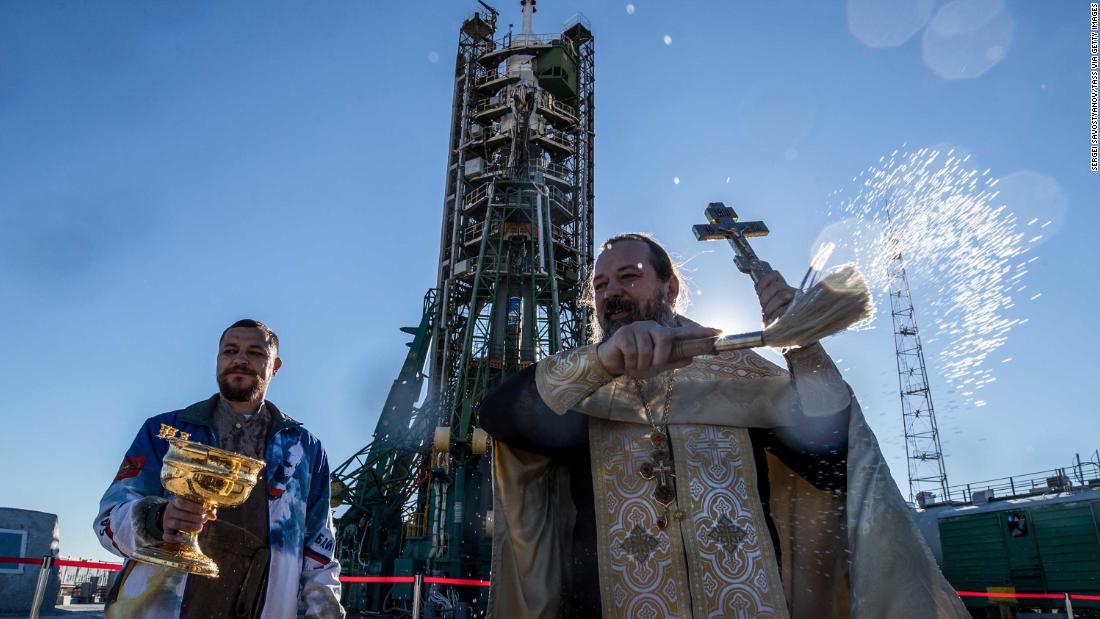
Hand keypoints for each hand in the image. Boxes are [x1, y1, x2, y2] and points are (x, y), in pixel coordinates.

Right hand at [162, 496, 215, 543]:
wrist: (172, 516)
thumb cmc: (188, 510)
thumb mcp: (195, 506)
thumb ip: (206, 509)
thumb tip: (213, 516)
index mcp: (177, 501)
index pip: (182, 502)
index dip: (193, 507)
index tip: (203, 511)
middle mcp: (170, 510)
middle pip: (181, 514)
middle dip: (194, 518)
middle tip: (204, 520)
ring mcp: (166, 521)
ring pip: (176, 524)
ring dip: (189, 526)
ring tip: (200, 527)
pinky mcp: (166, 531)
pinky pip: (166, 536)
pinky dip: (173, 538)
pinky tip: (183, 538)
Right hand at [596, 321, 720, 378]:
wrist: (611, 363)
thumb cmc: (635, 362)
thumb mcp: (656, 366)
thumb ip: (672, 362)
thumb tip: (691, 359)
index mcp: (662, 335)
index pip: (684, 332)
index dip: (701, 332)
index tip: (719, 331)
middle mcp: (652, 327)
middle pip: (665, 339)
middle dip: (660, 358)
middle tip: (652, 366)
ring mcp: (637, 328)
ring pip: (647, 349)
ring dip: (641, 364)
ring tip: (635, 366)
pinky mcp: (624, 333)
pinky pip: (633, 351)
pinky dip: (630, 363)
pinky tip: (626, 363)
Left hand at [755, 271, 796, 325]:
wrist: (781, 333)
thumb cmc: (774, 318)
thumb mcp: (767, 304)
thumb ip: (763, 294)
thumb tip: (756, 284)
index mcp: (783, 288)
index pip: (775, 275)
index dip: (765, 280)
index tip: (758, 290)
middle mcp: (791, 291)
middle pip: (776, 286)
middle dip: (766, 296)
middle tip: (762, 306)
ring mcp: (796, 300)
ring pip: (782, 295)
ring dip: (771, 305)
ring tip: (768, 314)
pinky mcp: (798, 310)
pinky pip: (786, 308)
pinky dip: (776, 314)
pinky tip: (773, 319)